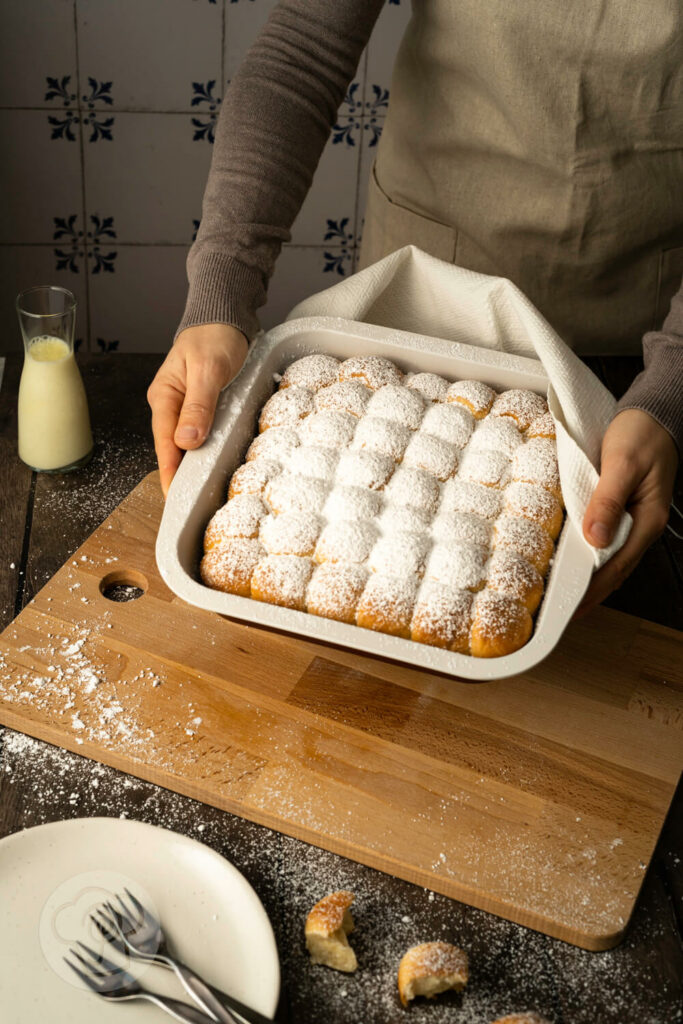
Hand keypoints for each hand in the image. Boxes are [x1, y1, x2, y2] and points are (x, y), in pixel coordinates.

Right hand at [147, 323, 248, 496]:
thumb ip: (199, 405)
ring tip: (199, 491)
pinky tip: (211, 462)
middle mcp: (170, 403)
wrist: (224, 316)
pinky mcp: (200, 405)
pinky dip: (204, 448)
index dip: (169, 470)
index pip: (165, 441)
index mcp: (165, 395)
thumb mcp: (208, 370)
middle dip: (179, 474)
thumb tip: (187, 441)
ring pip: (186, 441)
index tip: (173, 495)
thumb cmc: (214, 336)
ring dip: (191, 463)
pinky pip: (199, 432)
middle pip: (172, 446)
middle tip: (188, 503)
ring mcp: (184, 405)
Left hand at [576, 409, 677, 615]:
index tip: (571, 607)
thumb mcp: (622, 463)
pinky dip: (590, 555)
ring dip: (589, 577)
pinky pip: (606, 540)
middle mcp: (642, 526)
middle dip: (589, 593)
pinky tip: (573, 561)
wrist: (654, 415)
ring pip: (610, 558)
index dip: (593, 589)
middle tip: (561, 612)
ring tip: (563, 594)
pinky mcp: (622, 510)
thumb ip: (608, 501)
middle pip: (613, 570)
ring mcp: (633, 520)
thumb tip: (595, 538)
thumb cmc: (641, 435)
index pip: (616, 566)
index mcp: (646, 520)